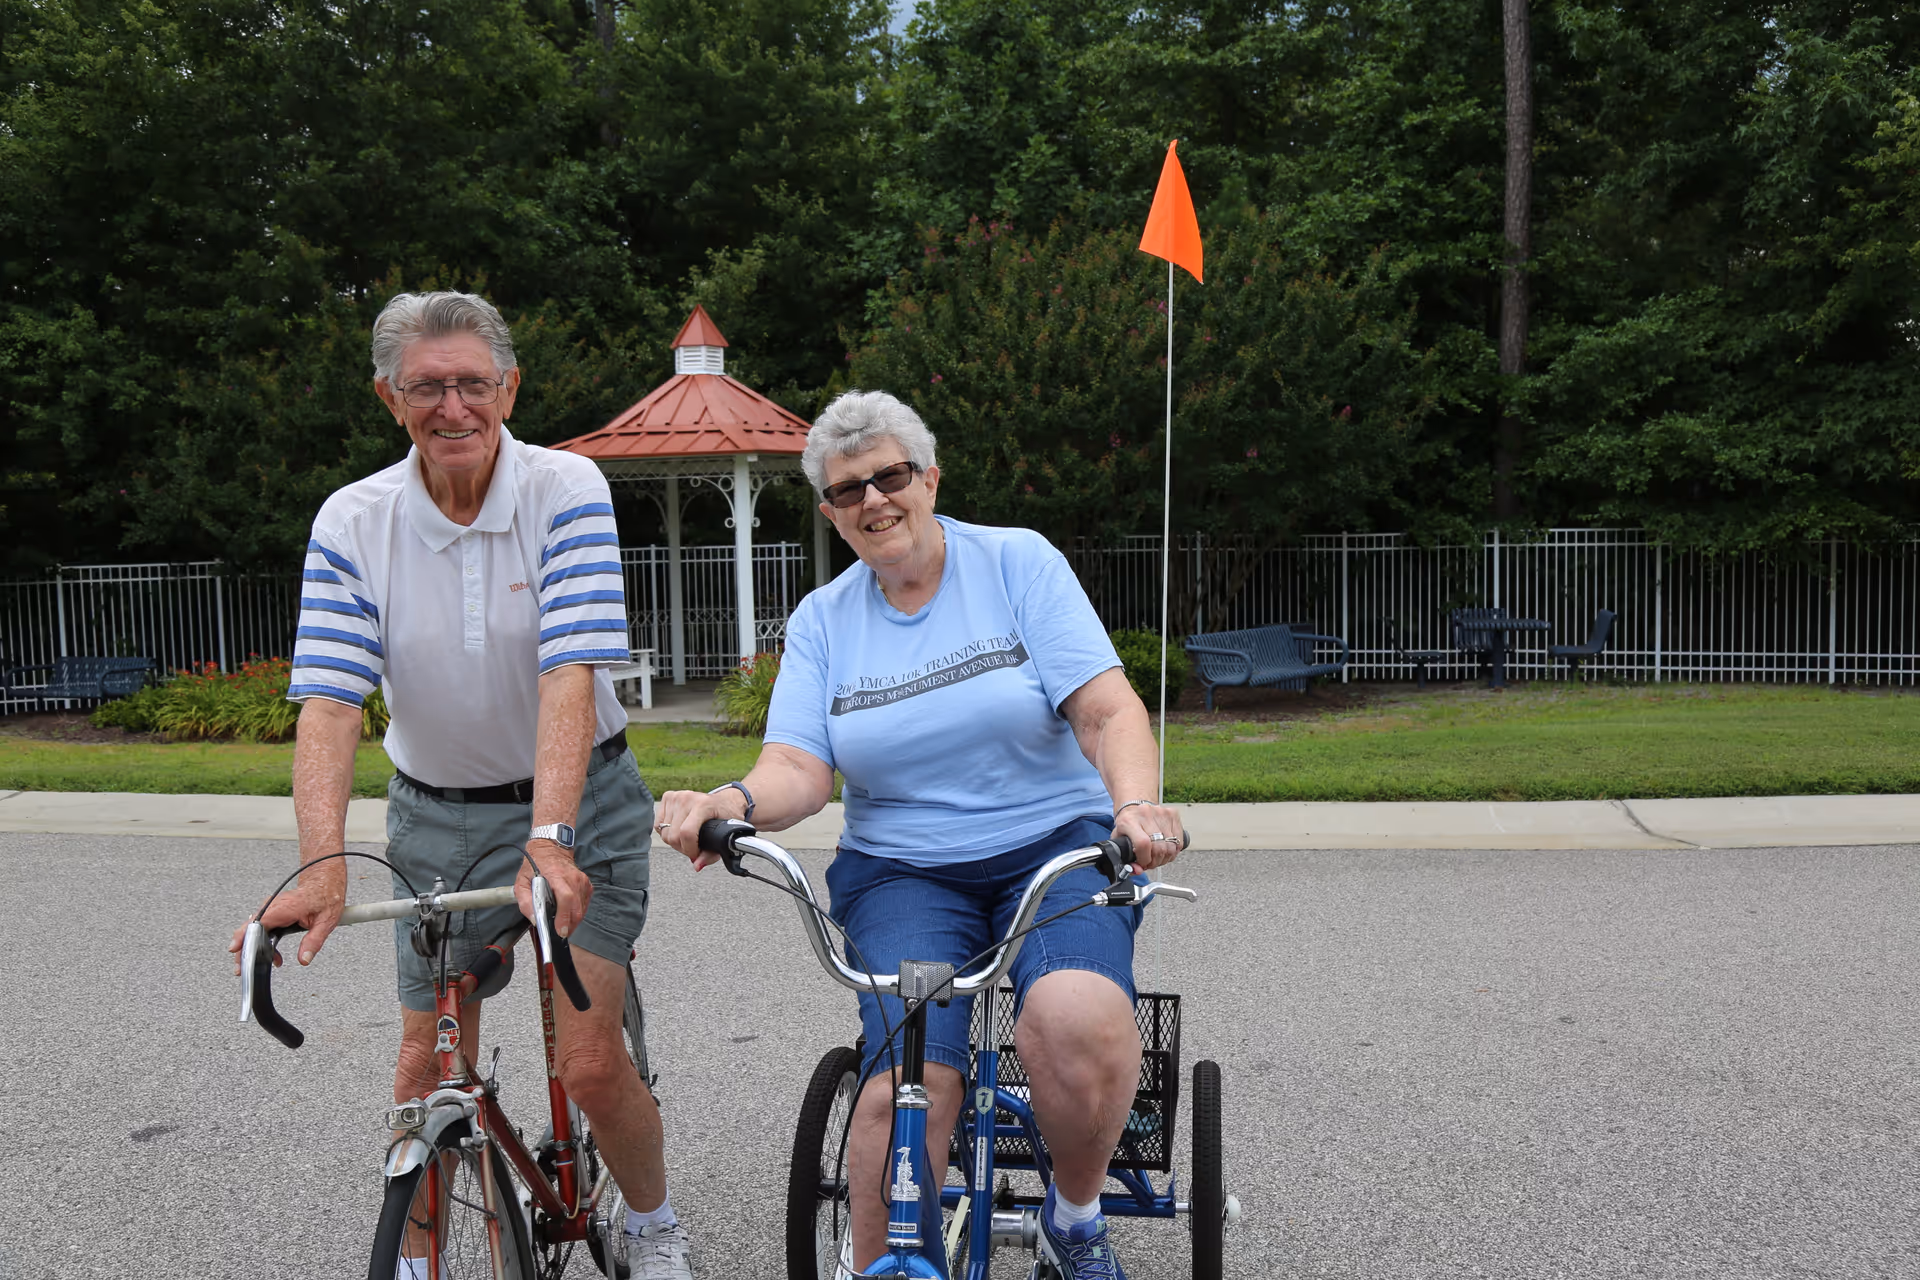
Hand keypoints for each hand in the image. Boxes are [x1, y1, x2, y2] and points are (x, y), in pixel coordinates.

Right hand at [227, 875, 345, 973]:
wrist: (325, 882)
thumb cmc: (326, 897)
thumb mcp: (325, 922)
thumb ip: (313, 942)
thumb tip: (304, 959)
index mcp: (285, 907)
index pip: (258, 922)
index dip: (244, 936)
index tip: (235, 949)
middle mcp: (273, 906)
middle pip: (250, 928)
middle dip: (243, 949)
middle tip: (241, 968)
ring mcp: (271, 908)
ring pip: (253, 929)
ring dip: (254, 947)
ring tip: (269, 961)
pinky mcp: (272, 912)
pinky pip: (260, 927)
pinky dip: (261, 941)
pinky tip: (271, 953)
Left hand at [515, 839, 591, 937]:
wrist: (550, 848)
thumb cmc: (535, 864)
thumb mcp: (521, 881)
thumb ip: (525, 902)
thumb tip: (535, 919)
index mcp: (556, 876)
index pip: (566, 898)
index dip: (564, 916)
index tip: (560, 930)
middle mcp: (572, 878)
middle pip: (576, 908)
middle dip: (569, 925)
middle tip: (560, 933)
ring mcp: (582, 881)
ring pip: (582, 909)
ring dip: (573, 920)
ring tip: (562, 922)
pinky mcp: (586, 884)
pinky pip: (585, 904)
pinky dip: (577, 912)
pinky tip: (568, 912)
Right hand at [652, 787, 744, 871]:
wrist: (724, 801)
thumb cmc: (725, 817)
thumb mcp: (724, 835)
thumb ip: (711, 854)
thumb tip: (697, 865)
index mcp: (704, 805)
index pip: (686, 833)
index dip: (689, 849)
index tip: (696, 854)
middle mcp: (687, 798)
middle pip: (673, 836)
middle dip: (682, 848)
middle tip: (693, 847)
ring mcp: (676, 796)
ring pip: (664, 832)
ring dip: (675, 841)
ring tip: (688, 838)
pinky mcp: (668, 797)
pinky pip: (658, 825)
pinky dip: (667, 832)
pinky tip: (679, 829)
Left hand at [1111, 800, 1185, 872]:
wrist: (1135, 808)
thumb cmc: (1127, 825)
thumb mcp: (1119, 842)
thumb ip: (1125, 859)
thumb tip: (1137, 870)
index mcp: (1128, 821)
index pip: (1143, 844)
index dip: (1145, 859)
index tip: (1143, 863)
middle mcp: (1145, 815)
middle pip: (1159, 847)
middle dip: (1155, 862)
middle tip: (1150, 862)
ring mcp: (1161, 813)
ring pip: (1171, 847)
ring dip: (1165, 858)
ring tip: (1157, 856)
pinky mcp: (1173, 814)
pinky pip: (1179, 841)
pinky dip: (1174, 850)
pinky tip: (1166, 849)